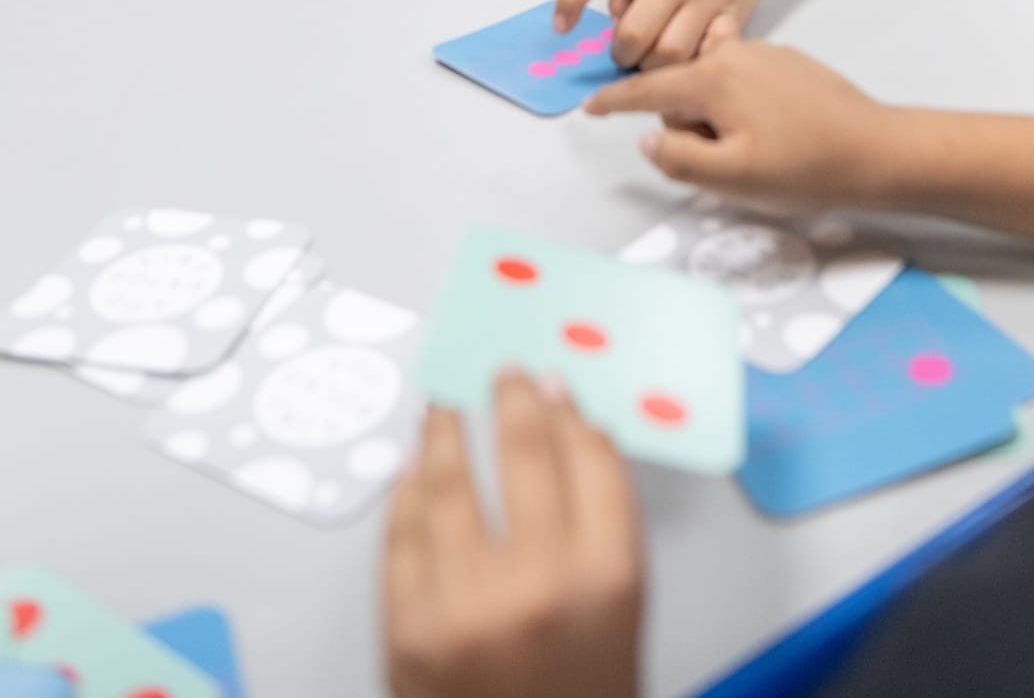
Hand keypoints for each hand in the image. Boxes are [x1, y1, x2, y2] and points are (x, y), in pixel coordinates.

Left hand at [384, 371, 642, 697]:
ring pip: (449, 481)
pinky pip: (401, 535)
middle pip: (523, 450)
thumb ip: (604, 520)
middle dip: (510, 400)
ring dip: (446, 431)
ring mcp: (464, 608)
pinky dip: (407, 494)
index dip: (568, 408)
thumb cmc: (582, 692)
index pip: (591, 455)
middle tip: (501, 375)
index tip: (553, 381)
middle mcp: (539, 585)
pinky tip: (413, 473)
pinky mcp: (407, 632)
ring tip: (445, 409)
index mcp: (609, 578)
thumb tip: (572, 425)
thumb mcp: (623, 610)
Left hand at [556, 0, 778, 69]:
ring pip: (672, 55)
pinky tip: (690, 63)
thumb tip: (617, 34)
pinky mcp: (733, 16)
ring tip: (658, 61)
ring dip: (657, 69)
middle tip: (628, 56)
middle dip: (623, 56)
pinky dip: (694, 69)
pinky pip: (707, 57)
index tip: (562, 26)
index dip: (570, 0)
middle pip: (634, 34)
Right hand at [585, 38, 906, 210]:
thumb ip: (677, 158)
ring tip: (748, 152)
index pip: (648, 89)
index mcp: (713, 79)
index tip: (590, 105)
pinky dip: (739, 104)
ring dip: (713, 114)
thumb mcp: (730, 177)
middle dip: (683, 123)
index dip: (615, 100)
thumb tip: (649, 139)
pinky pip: (743, 79)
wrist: (877, 150)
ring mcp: (765, 54)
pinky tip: (769, 134)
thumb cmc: (804, 167)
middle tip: (721, 163)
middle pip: (681, 85)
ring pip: (713, 81)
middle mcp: (735, 54)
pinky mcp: (789, 63)